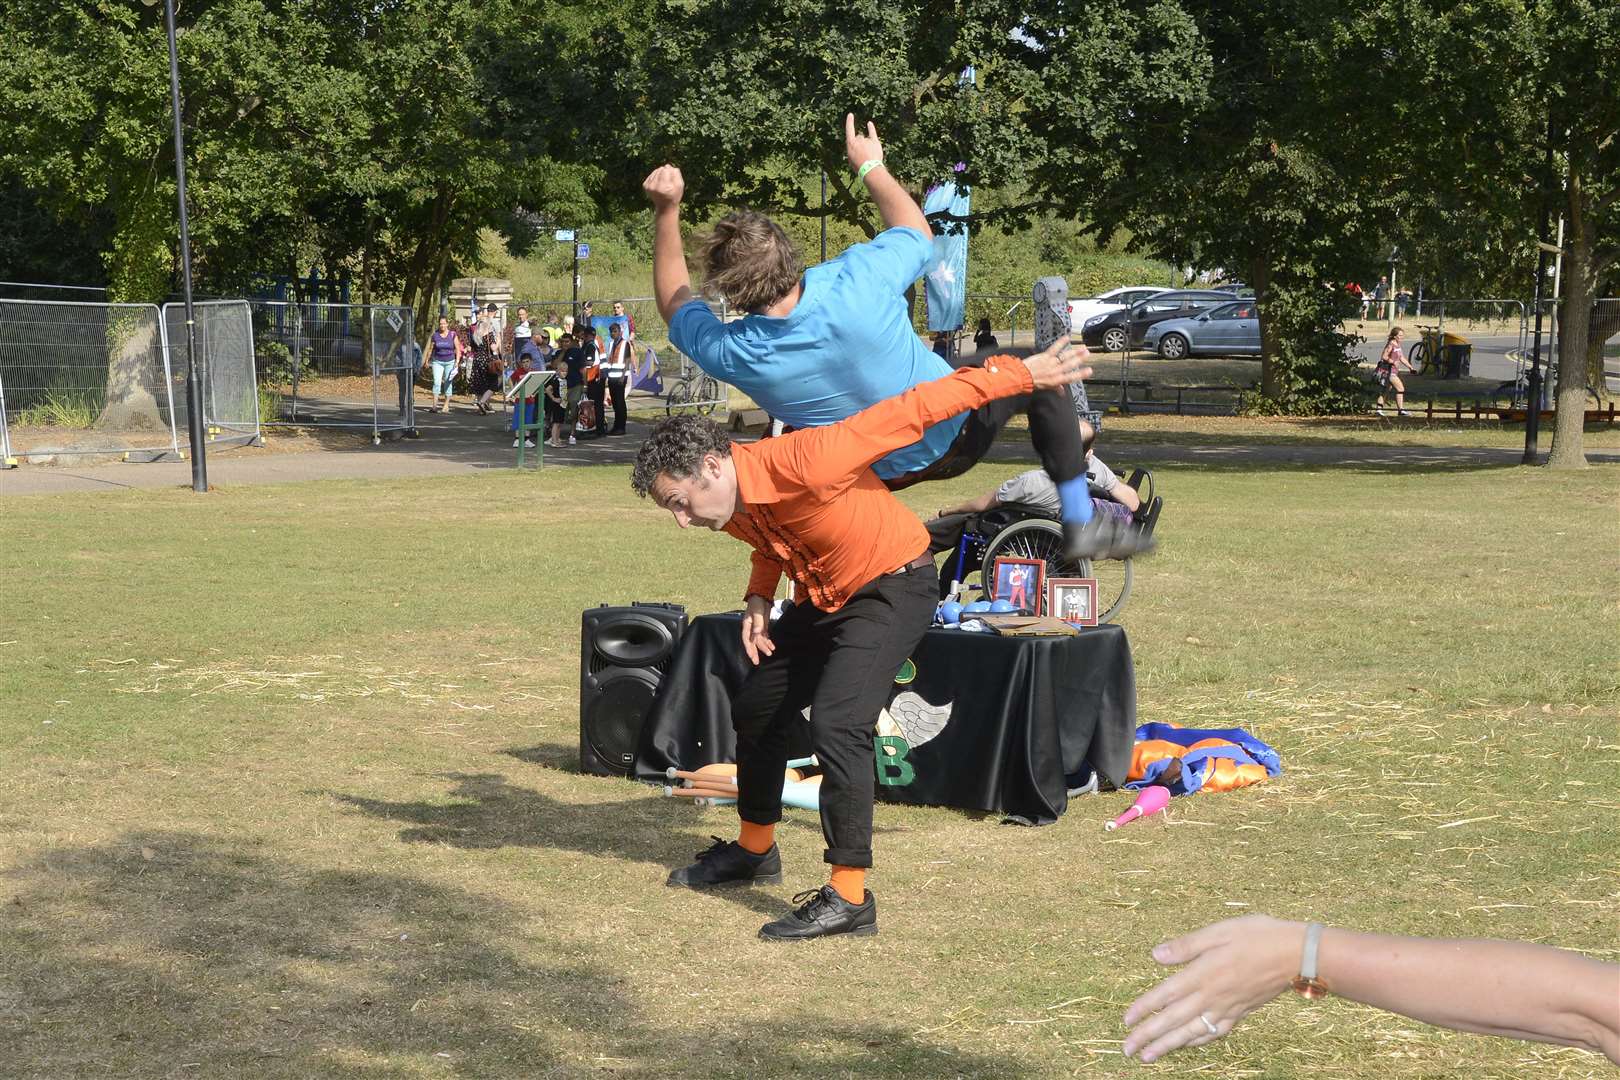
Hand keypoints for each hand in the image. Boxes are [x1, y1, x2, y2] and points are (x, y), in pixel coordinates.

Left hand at [643, 165, 684, 209]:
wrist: (665, 207)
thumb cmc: (674, 195)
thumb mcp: (680, 185)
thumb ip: (676, 174)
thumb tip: (668, 165)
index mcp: (665, 187)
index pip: (666, 170)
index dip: (671, 171)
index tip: (673, 177)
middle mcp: (655, 187)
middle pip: (660, 169)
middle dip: (665, 172)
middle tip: (668, 181)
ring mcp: (649, 187)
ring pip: (655, 171)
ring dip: (660, 174)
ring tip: (664, 182)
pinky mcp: (645, 186)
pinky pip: (651, 175)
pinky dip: (656, 177)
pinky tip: (659, 183)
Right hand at [741, 595, 775, 665]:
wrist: (762, 596)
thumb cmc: (757, 603)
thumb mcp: (757, 612)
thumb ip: (758, 623)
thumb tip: (757, 633)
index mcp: (747, 625)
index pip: (746, 639)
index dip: (749, 649)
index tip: (752, 657)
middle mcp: (751, 628)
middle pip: (752, 642)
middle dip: (754, 652)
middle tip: (756, 662)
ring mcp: (757, 628)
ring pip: (759, 640)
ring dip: (764, 647)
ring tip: (770, 653)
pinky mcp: (763, 626)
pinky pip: (765, 636)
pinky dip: (768, 642)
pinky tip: (772, 647)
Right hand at [845, 112, 883, 172]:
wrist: (869, 168)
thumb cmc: (859, 166)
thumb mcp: (851, 159)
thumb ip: (852, 151)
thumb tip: (856, 148)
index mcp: (850, 144)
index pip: (849, 130)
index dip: (850, 122)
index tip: (850, 114)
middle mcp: (858, 139)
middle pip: (859, 137)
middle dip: (860, 144)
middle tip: (862, 155)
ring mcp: (867, 139)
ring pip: (866, 139)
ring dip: (867, 145)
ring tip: (869, 156)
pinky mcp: (874, 141)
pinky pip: (872, 133)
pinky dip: (871, 128)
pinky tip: (869, 123)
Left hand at [1020, 336, 1092, 389]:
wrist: (1022, 377)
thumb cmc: (1033, 383)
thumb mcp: (1046, 387)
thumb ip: (1056, 388)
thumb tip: (1061, 392)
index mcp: (1057, 380)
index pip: (1072, 377)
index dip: (1082, 374)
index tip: (1089, 370)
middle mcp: (1056, 371)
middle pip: (1071, 364)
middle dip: (1080, 359)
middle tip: (1088, 354)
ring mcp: (1051, 363)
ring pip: (1066, 356)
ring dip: (1075, 351)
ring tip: (1082, 347)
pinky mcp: (1046, 356)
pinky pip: (1055, 348)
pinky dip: (1061, 342)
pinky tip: (1067, 337)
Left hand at [1122, 916, 1304, 1062]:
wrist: (1296, 955)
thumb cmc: (1257, 936)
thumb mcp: (1219, 932)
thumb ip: (1186, 946)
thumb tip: (1156, 955)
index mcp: (1202, 974)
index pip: (1164, 996)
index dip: (1144, 1009)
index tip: (1126, 1021)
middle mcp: (1211, 996)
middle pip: (1173, 1020)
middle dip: (1148, 1036)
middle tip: (1127, 1050)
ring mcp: (1226, 1008)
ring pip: (1191, 1033)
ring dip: (1167, 1046)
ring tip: (1148, 1057)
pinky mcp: (1240, 1013)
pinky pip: (1214, 1032)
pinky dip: (1197, 1042)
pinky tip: (1187, 1045)